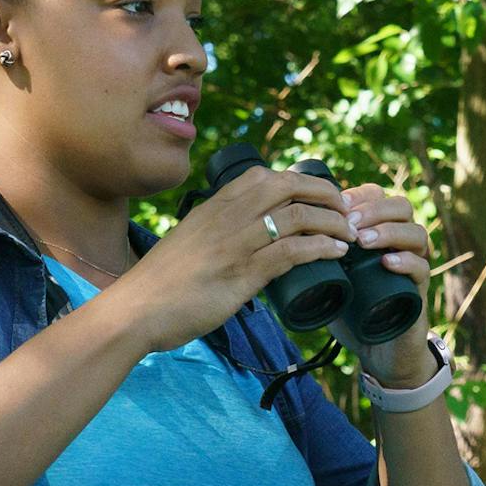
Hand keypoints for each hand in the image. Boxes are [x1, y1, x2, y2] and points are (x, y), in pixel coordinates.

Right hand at [109, 166, 352, 353]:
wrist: (136, 309)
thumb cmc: (162, 282)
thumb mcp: (191, 241)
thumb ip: (217, 233)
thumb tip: (246, 241)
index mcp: (215, 205)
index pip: (266, 176)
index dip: (301, 181)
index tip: (321, 195)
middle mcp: (227, 216)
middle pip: (289, 187)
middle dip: (326, 194)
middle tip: (346, 211)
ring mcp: (236, 244)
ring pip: (297, 216)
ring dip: (332, 222)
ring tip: (349, 235)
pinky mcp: (242, 275)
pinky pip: (291, 252)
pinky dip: (321, 249)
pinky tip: (336, 253)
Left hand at [329, 183, 436, 385]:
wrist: (377, 351)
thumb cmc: (351, 309)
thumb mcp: (329, 276)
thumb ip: (309, 255)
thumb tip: (273, 235)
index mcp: (379, 233)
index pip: (377, 197)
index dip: (357, 196)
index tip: (334, 206)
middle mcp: (401, 243)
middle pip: (400, 206)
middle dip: (373, 210)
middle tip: (348, 223)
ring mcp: (414, 265)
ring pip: (416, 233)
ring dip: (388, 232)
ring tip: (363, 242)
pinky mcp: (420, 291)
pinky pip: (422, 268)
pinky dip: (406, 262)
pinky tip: (387, 262)